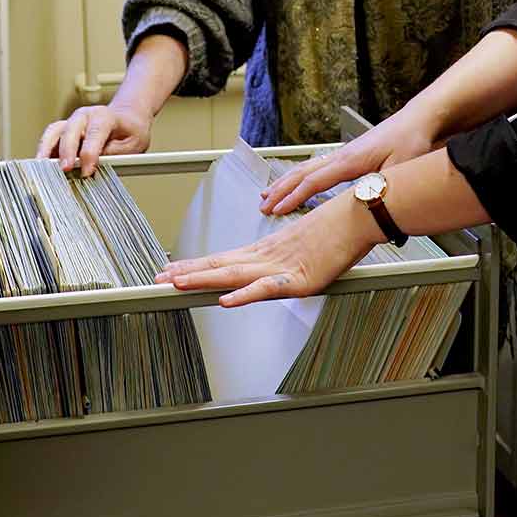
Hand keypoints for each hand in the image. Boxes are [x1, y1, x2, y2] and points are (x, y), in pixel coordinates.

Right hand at [38, 102, 152, 175]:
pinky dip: (44, 151)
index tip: (87, 171)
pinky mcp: (63, 131)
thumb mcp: (135, 143)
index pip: (95, 133)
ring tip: (42, 167)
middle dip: (66, 150)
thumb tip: (97, 165)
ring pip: (54, 131)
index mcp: (105, 116)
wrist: (126, 119)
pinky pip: (49, 138)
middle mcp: (85, 116)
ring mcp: (72, 122)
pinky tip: (41, 166)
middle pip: (71, 130)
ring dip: (47, 149)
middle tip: (65, 169)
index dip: (89, 153)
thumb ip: (116, 154)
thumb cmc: (130, 131)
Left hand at [156, 190, 379, 305]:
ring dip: (203, 279)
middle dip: (187, 273)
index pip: (223, 259)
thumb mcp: (303, 248)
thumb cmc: (337, 230)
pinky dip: (245, 295)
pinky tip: (227, 300)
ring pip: (234, 274)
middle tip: (157, 279)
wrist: (359, 216)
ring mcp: (281, 267)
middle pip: (220, 266)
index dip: (195, 266)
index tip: (170, 269)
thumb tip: (273, 271)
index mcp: (267, 251)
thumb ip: (286, 262)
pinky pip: (267, 289)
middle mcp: (267, 257)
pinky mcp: (299, 279)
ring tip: (176, 283)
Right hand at [259, 107, 440, 216]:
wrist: (418, 119)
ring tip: (270, 194)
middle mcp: (341, 155)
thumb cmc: (411, 140)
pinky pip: (316, 167)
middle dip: (280, 190)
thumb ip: (383, 189)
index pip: (314, 182)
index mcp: (350, 161)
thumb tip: (370, 209)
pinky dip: (300, 176)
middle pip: (302, 173)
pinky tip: (297, 181)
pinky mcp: (349, 154)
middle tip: (263, 205)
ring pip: (306, 168)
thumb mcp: (400, 170)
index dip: (294, 197)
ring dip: (286, 182)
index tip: (278, 209)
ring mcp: (343, 154)